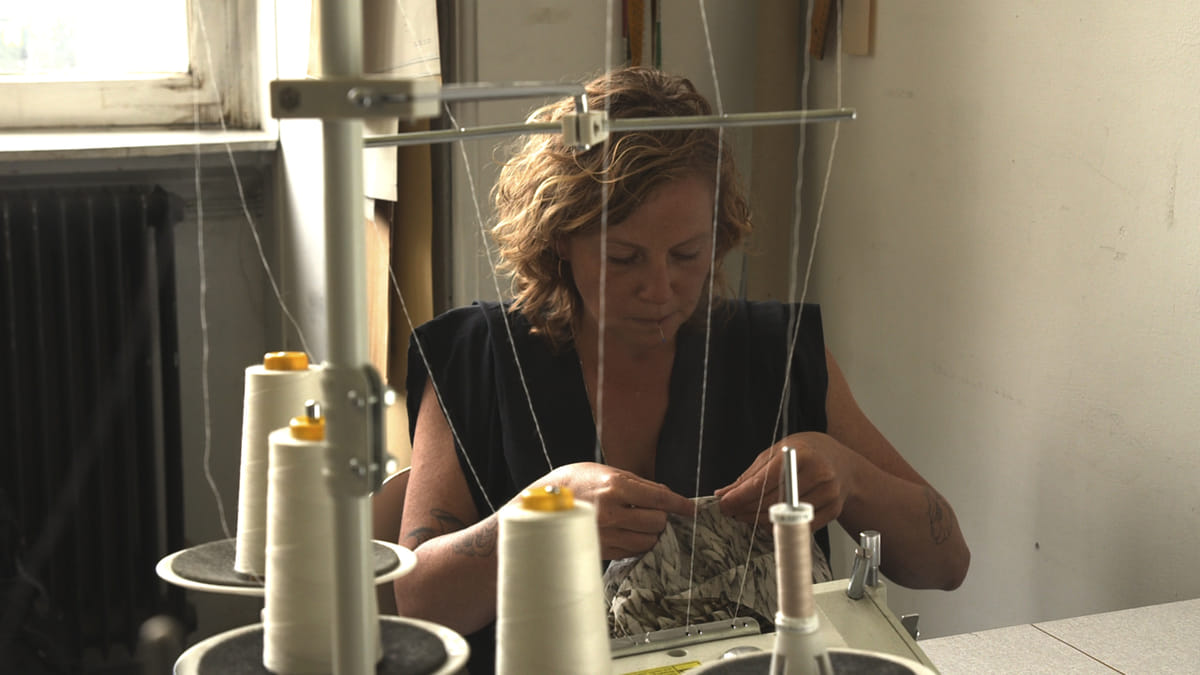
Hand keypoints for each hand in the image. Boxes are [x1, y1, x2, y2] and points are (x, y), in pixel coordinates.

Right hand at [524, 462, 693, 558]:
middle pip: (657, 522)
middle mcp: (612, 511)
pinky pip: (633, 551)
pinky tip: (628, 533)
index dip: (680, 504)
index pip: (660, 497)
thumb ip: (638, 483)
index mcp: (616, 486)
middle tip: (654, 512)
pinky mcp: (601, 549)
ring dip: (651, 533)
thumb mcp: (607, 472)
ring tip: (640, 523)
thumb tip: (665, 494)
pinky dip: (637, 543)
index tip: (691, 509)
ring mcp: (606, 533)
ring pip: (647, 540)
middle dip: (661, 517)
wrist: (542, 505)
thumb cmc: (576, 482)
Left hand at [714, 432, 856, 529]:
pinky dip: (781, 526)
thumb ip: (750, 475)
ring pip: (785, 517)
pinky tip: (770, 519)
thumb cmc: (805, 454)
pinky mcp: (833, 510)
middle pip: (773, 502)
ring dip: (761, 520)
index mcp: (801, 455)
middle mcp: (818, 474)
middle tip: (733, 511)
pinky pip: (800, 526)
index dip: (741, 496)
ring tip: (748, 515)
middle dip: (747, 509)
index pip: (764, 482)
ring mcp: (829, 493)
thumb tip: (724, 494)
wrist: (840, 461)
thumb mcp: (775, 453)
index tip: (725, 504)